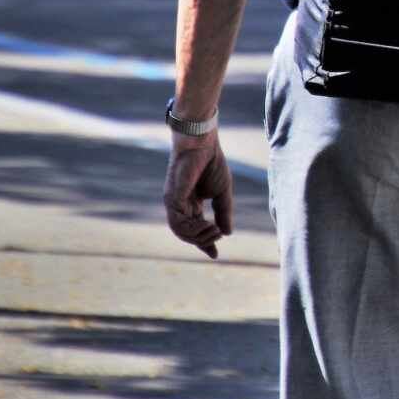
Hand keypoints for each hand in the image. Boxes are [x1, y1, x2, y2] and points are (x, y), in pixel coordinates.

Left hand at [163, 131, 233, 259]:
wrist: (203, 143)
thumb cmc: (212, 162)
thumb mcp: (222, 192)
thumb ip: (224, 212)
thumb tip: (227, 233)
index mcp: (191, 203)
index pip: (196, 228)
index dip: (205, 242)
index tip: (215, 255)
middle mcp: (180, 205)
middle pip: (187, 233)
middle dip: (203, 240)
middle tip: (218, 235)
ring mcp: (174, 202)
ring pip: (180, 231)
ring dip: (198, 236)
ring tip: (214, 230)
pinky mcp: (172, 198)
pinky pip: (178, 222)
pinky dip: (192, 228)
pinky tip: (207, 224)